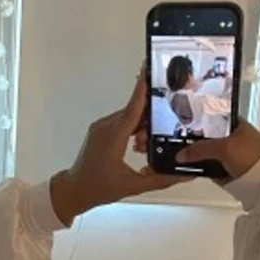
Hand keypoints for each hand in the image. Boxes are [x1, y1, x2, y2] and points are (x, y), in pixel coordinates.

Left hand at [50, 71, 188, 224]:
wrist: (74, 190)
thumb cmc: (99, 188)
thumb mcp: (134, 186)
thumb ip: (161, 179)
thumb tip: (184, 174)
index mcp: (113, 137)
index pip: (133, 108)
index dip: (143, 89)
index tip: (150, 69)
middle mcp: (106, 127)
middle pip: (134, 111)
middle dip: (151, 118)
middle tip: (162, 130)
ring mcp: (101, 127)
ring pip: (128, 116)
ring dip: (141, 125)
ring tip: (145, 145)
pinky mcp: (99, 129)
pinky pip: (120, 121)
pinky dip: (132, 128)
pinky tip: (138, 142)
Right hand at [176, 116, 259, 182]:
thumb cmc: (255, 158)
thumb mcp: (224, 147)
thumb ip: (200, 148)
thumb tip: (182, 153)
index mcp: (236, 124)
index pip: (212, 118)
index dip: (197, 121)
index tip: (183, 125)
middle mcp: (232, 137)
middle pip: (206, 137)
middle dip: (194, 142)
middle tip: (180, 143)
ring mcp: (229, 154)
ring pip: (207, 153)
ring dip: (197, 157)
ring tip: (182, 156)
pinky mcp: (226, 169)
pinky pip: (208, 167)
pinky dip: (200, 168)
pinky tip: (191, 167)